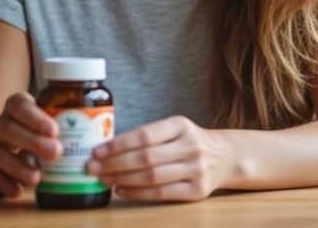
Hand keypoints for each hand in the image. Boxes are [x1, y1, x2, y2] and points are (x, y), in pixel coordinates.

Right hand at [0, 92, 61, 196]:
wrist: (7, 141)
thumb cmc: (39, 127)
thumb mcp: (51, 116)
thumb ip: (69, 118)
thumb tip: (105, 127)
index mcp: (17, 105)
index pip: (20, 105)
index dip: (35, 117)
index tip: (54, 130)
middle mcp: (2, 122)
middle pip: (8, 129)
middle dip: (32, 142)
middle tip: (56, 153)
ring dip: (18, 167)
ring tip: (37, 179)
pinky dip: (3, 183)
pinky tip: (18, 191)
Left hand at [86, 115, 235, 201]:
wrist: (225, 157)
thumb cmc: (188, 142)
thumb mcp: (175, 129)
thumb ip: (148, 136)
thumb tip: (106, 148)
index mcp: (182, 125)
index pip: (144, 135)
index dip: (118, 145)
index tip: (96, 151)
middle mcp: (191, 146)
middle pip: (145, 157)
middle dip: (114, 164)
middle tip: (92, 168)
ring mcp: (197, 169)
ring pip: (152, 177)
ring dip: (122, 179)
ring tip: (103, 179)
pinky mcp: (198, 190)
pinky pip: (162, 193)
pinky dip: (138, 193)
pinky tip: (121, 190)